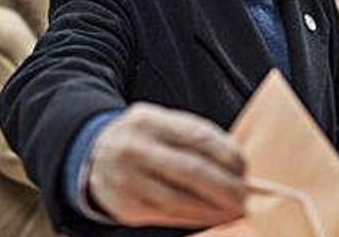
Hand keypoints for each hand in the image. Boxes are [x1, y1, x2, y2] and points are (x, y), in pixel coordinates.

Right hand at [88, 103, 246, 227]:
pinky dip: (195, 218)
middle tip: (243, 196)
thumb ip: (195, 136)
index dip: (227, 155)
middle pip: (191, 170)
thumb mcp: (162, 123)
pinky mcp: (127, 207)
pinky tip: (210, 217)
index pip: (196, 137)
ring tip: (233, 211)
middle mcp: (134, 148)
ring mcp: (127, 180)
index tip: (243, 168)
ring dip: (213, 209)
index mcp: (148, 120)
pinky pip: (169, 216)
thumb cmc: (143, 139)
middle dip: (225, 186)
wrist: (95, 155)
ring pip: (181, 199)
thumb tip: (237, 164)